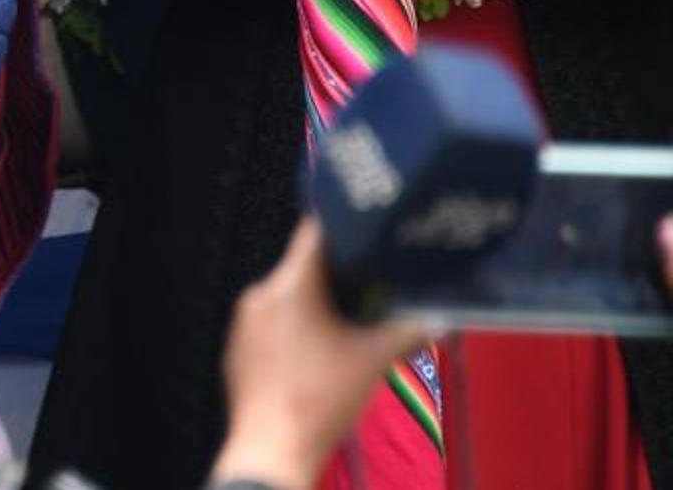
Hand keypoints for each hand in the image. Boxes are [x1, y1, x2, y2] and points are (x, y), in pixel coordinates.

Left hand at [211, 219, 433, 489]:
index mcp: (288, 287)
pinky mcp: (238, 351)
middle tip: (371, 287)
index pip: (312, 237)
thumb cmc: (320, 400)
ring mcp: (243, 325)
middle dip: (336, 279)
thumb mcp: (373, 361)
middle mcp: (258, 297)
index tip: (362, 227)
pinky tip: (319, 355)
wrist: (272, 448)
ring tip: (349, 327)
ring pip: (286, 301)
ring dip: (316, 308)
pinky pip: (270, 328)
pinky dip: (295, 333)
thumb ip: (407, 333)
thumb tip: (438, 321)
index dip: (340, 229)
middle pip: (302, 271)